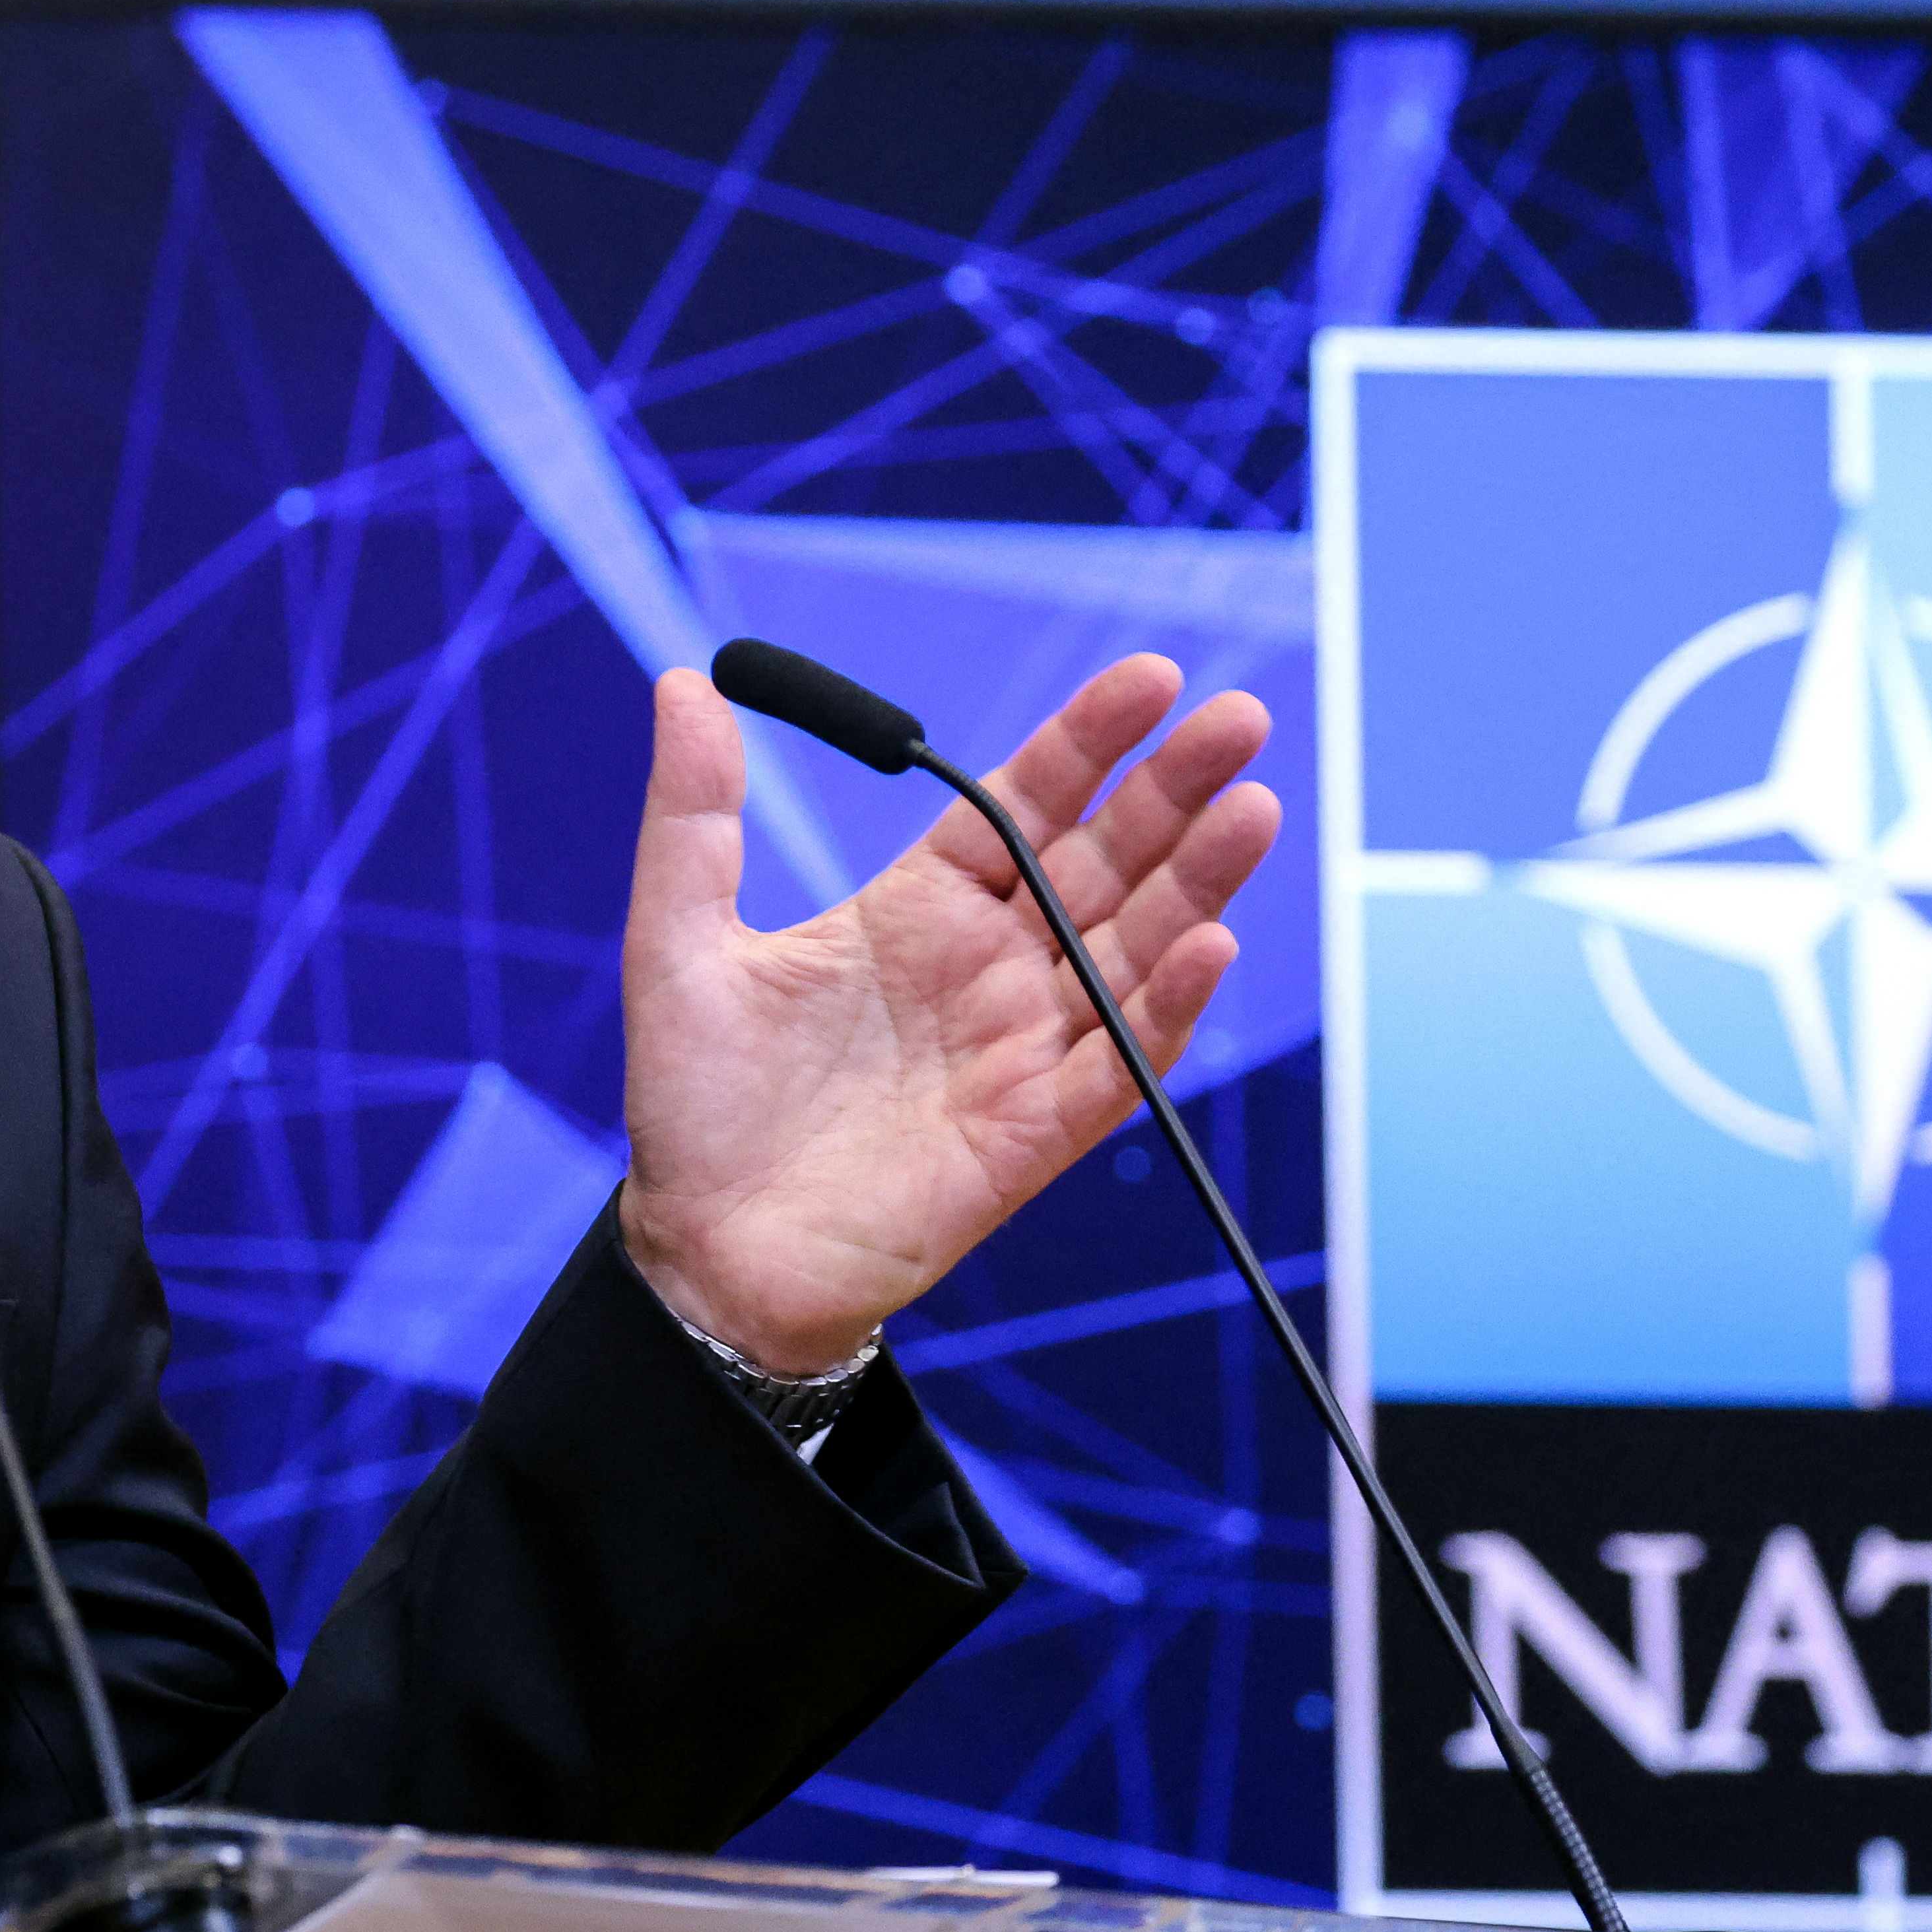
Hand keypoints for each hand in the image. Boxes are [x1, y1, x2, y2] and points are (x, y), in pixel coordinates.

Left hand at [614, 655, 1278, 1374]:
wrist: (706, 1253)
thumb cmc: (696, 1106)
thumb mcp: (680, 939)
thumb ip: (695, 817)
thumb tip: (680, 682)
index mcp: (920, 910)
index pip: (1026, 805)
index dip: (1089, 742)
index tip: (1152, 678)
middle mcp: (988, 968)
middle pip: (1105, 861)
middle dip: (1175, 791)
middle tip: (1240, 718)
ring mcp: (1021, 1048)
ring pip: (1134, 949)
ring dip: (1198, 882)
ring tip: (1251, 808)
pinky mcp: (1035, 1130)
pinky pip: (1120, 1062)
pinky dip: (1165, 1005)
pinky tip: (1208, 943)